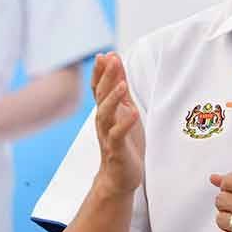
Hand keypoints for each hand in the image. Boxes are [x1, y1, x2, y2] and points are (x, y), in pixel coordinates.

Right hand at [91, 52, 144, 197]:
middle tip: (110, 59)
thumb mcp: (124, 110)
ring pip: (105, 114)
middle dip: (106, 77)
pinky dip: (124, 124)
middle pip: (101, 95)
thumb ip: (120, 88)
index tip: (104, 54)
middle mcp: (103, 120)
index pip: (99, 87)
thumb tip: (116, 62)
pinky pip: (117, 135)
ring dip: (112, 98)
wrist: (119, 176)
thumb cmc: (124, 141)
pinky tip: (133, 113)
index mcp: (106, 110)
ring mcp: (108, 135)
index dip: (101, 71)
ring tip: (122, 85)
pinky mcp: (116, 150)